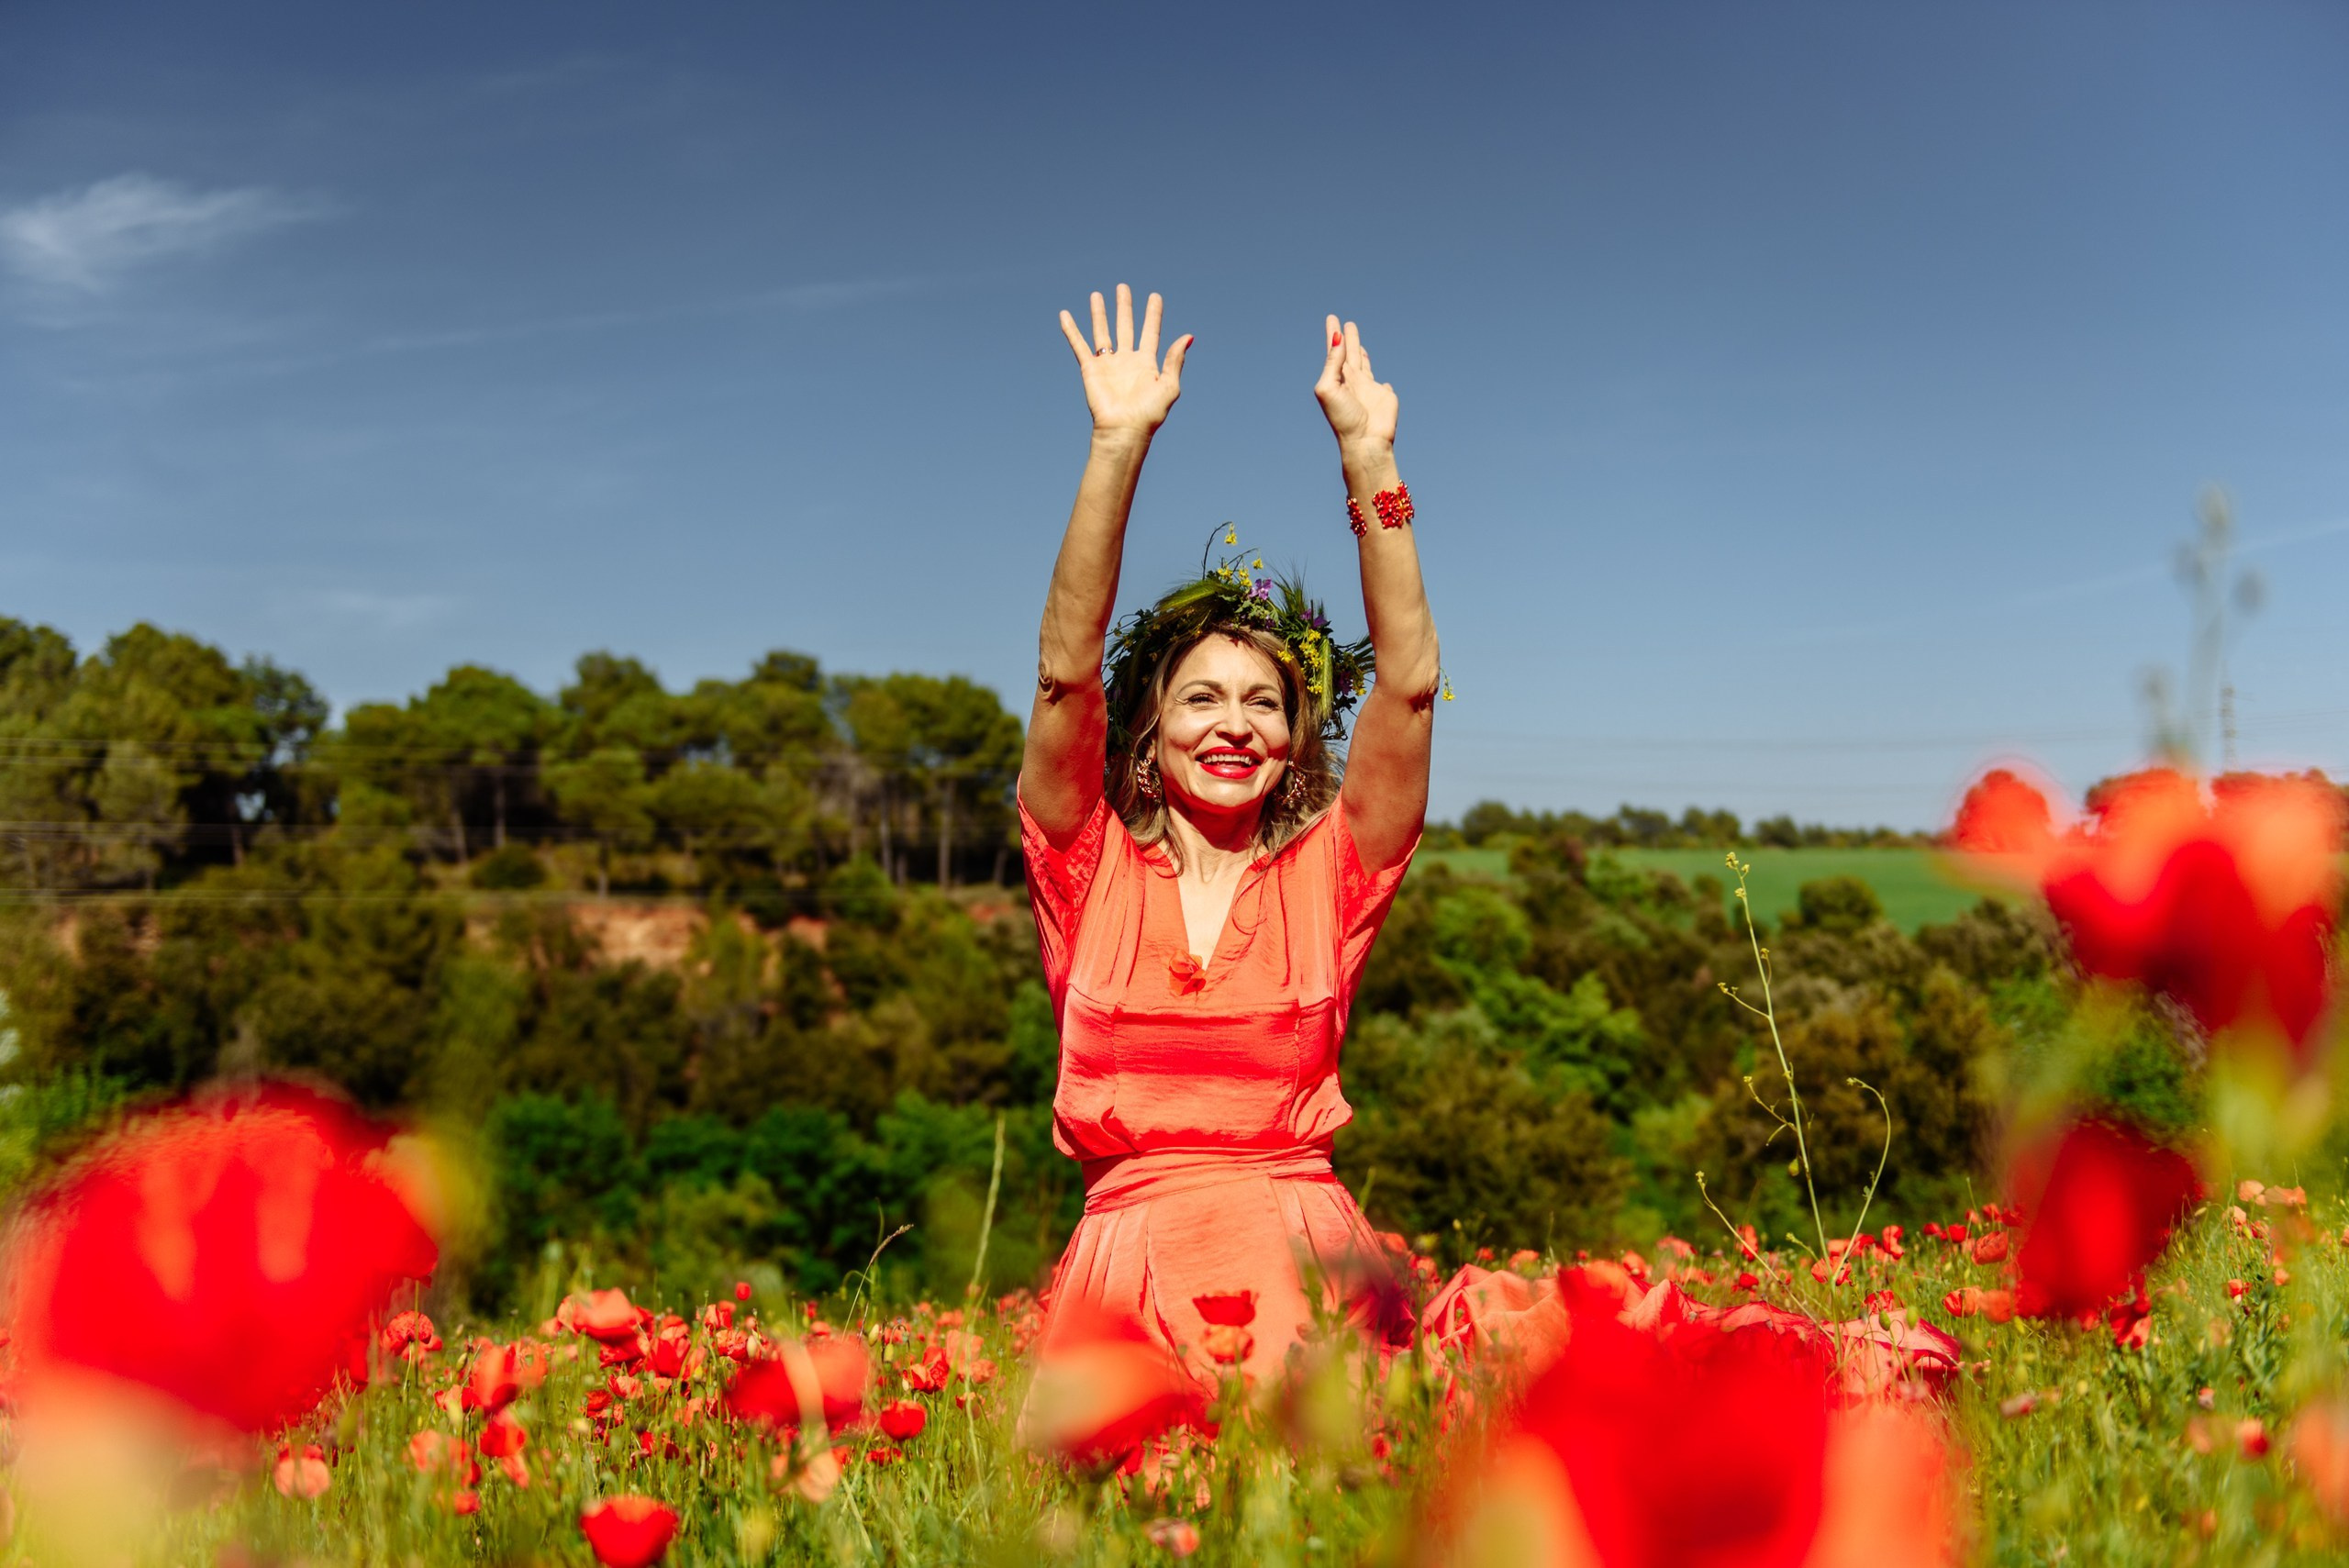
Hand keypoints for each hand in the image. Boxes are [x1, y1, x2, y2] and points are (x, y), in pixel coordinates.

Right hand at [1059, 284, 1191, 434]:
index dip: (1153, 314)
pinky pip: (1079, 345)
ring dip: (1099, 313)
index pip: (1150, 331)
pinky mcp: (1090, 369)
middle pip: (1125, 326)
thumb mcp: (1169, 385)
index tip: (1155, 296)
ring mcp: (1107, 364)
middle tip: (1123, 287)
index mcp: (1146, 363)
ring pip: (1102, 331)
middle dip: (1124, 306)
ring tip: (1096, 295)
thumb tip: (1188, 336)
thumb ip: (1175, 360)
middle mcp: (1126, 360)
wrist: (1124, 429)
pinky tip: (1064, 314)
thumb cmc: (1149, 413)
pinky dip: (1071, 330)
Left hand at [1314, 315, 1398, 452]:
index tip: (1332, 318)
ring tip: (1357, 339)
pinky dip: (1382, 384)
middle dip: (1347, 337)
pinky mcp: (1385, 396)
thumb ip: (1332, 364)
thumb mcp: (1328, 388)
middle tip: (1345, 323)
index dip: (1333, 334)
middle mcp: (1352, 381)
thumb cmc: (1343, 418)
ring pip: (1364, 363)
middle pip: (1349, 352)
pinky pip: (1383, 386)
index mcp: (1336, 378)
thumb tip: (1338, 339)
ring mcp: (1369, 388)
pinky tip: (1381, 384)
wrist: (1365, 440)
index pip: (1334, 351)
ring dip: (1360, 350)